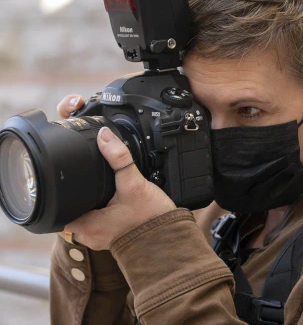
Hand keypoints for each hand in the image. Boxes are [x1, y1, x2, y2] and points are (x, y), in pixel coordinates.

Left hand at [56, 95, 175, 249]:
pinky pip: (99, 224)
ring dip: (91, 206)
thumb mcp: (134, 184)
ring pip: (86, 218)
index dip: (62, 193)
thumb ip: (119, 158)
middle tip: (90, 182)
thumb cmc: (151, 218)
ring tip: (102, 192)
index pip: (59, 208)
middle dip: (79, 196)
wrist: (170, 238)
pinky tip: (114, 203)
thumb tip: (105, 136)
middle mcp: (89, 236)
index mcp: (86, 226)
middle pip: (71, 211)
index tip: (70, 181)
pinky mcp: (113, 239)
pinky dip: (103, 213)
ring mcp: (100, 240)